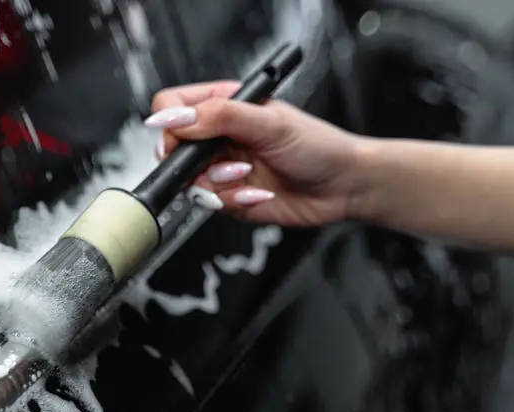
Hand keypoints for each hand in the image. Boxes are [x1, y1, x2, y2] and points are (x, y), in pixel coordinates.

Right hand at [147, 81, 366, 226]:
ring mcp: (223, 169)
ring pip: (189, 182)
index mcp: (225, 106)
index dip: (169, 123)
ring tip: (246, 177)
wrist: (343, 187)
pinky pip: (211, 204)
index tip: (179, 138)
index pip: (174, 106)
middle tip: (219, 163)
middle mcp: (219, 137)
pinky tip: (257, 193)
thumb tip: (176, 117)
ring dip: (216, 184)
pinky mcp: (230, 197)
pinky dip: (232, 201)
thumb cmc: (318, 146)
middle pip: (174, 150)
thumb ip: (220, 116)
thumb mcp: (269, 123)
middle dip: (192, 163)